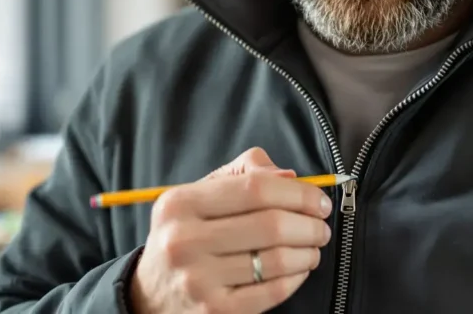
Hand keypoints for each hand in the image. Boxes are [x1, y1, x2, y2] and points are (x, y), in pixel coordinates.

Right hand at [130, 147, 332, 313]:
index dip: (298, 193)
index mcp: (180, 203)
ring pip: (277, 259)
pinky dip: (297, 277)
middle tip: (321, 226)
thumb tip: (290, 177)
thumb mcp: (200, 196)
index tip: (319, 200)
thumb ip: (244, 174)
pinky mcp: (215, 311)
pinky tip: (299, 269)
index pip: (256, 188)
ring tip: (313, 247)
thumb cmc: (188, 234)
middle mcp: (183, 241)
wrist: (151, 295)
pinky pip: (273, 290)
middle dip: (310, 225)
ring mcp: (198, 280)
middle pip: (271, 225)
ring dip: (308, 251)